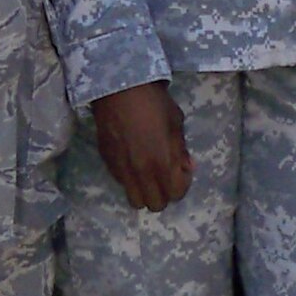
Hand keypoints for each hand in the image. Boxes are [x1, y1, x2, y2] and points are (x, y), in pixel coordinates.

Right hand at [90, 83, 192, 212]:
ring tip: (149, 173)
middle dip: (164, 194)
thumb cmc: (154, 104)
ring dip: (145, 192)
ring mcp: (122, 170)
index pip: (176, 194)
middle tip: (166, 176)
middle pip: (155, 204)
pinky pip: (122, 184)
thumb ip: (181, 150)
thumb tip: (187, 167)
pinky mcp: (108, 164)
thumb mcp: (176, 124)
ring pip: (135, 201)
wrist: (120, 91)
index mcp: (162, 162)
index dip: (182, 185)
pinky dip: (131, 180)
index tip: (182, 171)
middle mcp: (141, 173)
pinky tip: (134, 161)